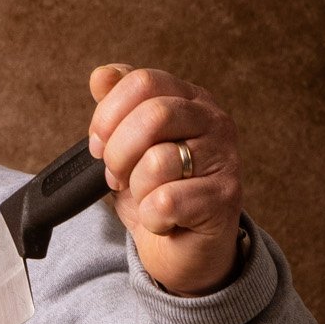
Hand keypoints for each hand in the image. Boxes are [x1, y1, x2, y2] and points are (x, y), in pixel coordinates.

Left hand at [88, 64, 242, 294]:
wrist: (181, 248)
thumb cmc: (154, 193)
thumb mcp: (125, 147)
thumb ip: (115, 109)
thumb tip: (102, 75)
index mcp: (188, 100)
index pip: (142, 82)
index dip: (108, 116)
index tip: (99, 144)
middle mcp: (213, 121)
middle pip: (153, 114)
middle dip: (118, 152)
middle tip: (116, 175)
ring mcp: (225, 158)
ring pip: (157, 161)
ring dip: (136, 188)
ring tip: (146, 197)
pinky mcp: (225, 198)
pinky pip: (166, 201)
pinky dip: (151, 217)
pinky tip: (163, 219)